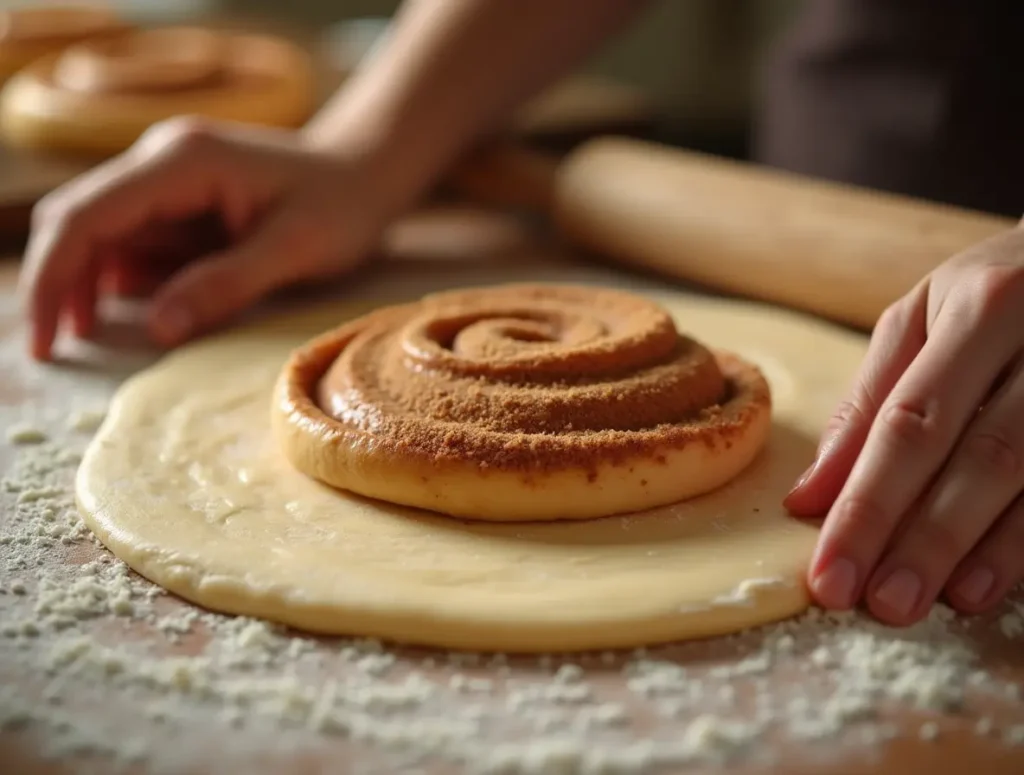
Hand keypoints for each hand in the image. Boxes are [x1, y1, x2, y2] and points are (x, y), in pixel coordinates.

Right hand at [19, 117, 395, 360]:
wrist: (368, 172)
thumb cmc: (343, 206)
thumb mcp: (295, 251)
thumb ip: (225, 285)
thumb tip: (154, 329)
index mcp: (183, 162)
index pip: (88, 215)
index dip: (53, 278)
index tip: (45, 339)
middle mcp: (161, 160)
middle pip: (77, 219)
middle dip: (58, 285)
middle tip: (56, 350)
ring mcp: (168, 179)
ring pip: (100, 233)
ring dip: (89, 285)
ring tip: (94, 338)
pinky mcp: (180, 201)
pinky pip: (134, 241)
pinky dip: (126, 279)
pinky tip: (142, 310)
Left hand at [786, 220, 1023, 624]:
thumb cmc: (1000, 290)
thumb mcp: (926, 317)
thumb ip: (869, 402)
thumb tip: (809, 498)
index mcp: (983, 308)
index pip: (909, 422)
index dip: (866, 505)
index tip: (828, 573)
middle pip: (982, 455)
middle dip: (926, 539)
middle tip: (880, 605)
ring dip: (994, 550)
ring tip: (943, 602)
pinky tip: (1002, 579)